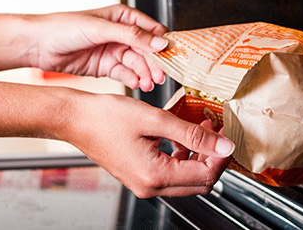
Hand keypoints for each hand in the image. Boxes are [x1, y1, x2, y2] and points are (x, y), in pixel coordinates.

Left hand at [30, 4, 167, 91]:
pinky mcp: (108, 66)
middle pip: (147, 51)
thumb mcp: (100, 28)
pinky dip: (133, 79)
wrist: (39, 46)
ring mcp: (115, 51)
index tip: (171, 57)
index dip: (162, 44)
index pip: (152, 31)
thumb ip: (132, 35)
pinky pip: (126, 74)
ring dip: (145, 74)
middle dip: (154, 64)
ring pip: (138, 64)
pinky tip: (137, 85)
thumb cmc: (64, 28)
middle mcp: (122, 34)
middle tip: (160, 77)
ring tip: (148, 84)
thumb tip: (159, 42)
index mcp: (123, 17)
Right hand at [64, 94, 234, 197]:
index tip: (227, 137)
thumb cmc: (105, 117)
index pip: (205, 176)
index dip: (221, 156)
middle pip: (199, 183)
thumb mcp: (155, 120)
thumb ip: (192, 134)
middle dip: (213, 158)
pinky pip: (171, 173)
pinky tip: (183, 138)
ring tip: (203, 131)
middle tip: (218, 134)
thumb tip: (222, 145)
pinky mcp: (139, 175)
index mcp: (154, 176)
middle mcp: (150, 186)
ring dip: (199, 157)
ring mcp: (144, 183)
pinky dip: (183, 157)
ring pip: (186, 179)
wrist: (75, 119)